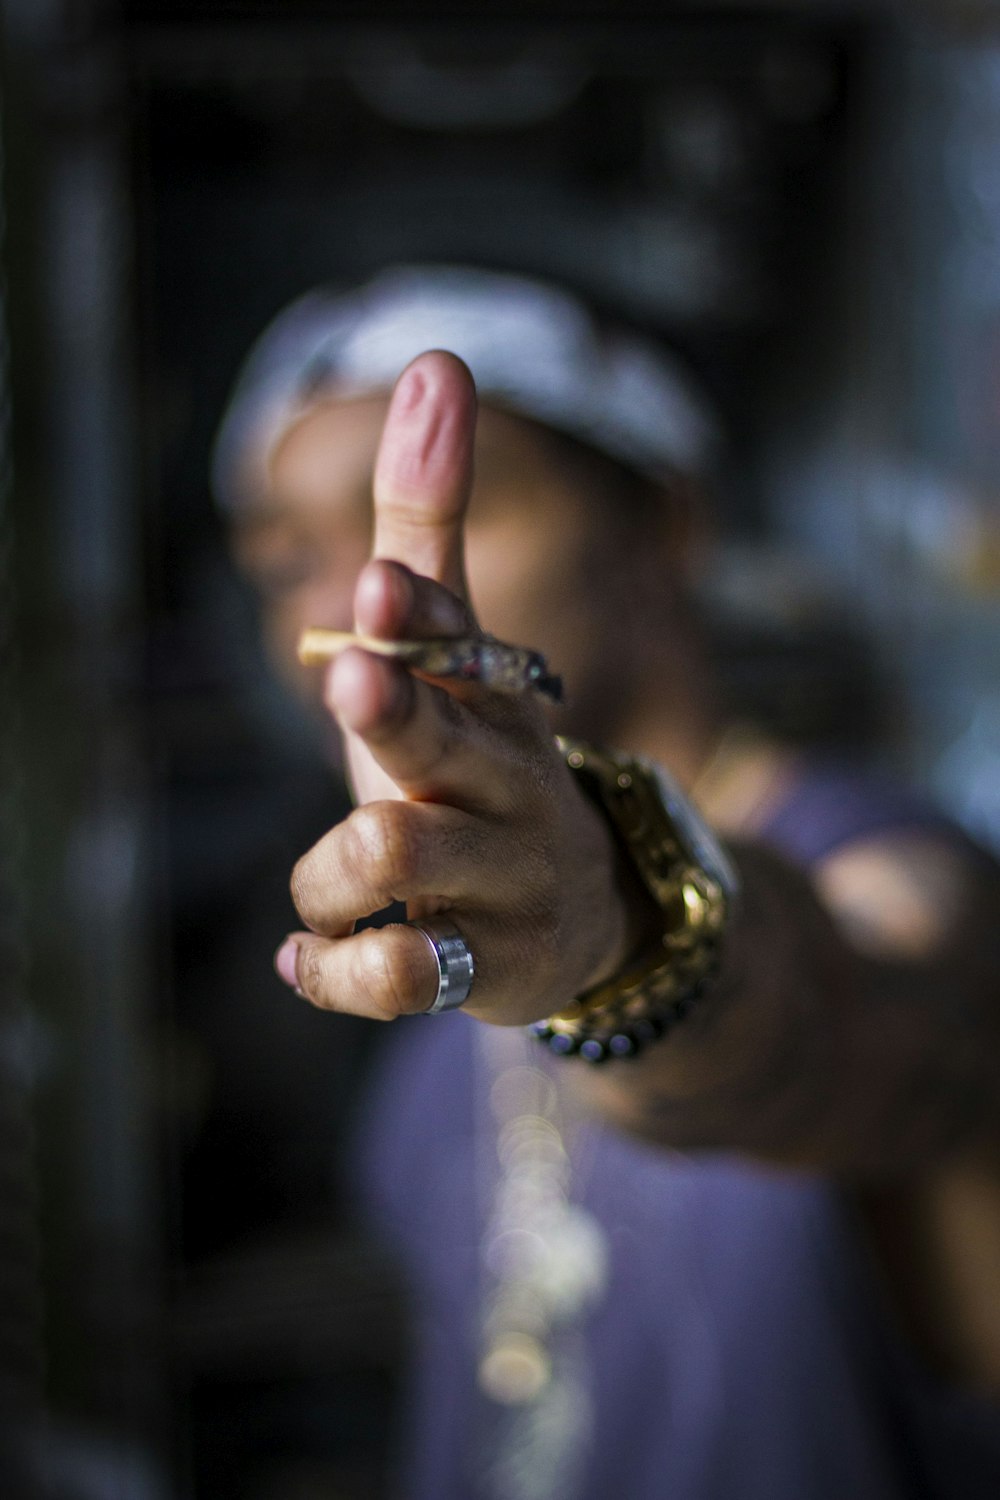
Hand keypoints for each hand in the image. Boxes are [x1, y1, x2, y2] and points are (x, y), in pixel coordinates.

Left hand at [274, 351, 632, 1024]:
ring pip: (391, 860)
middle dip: (393, 712)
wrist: (585, 916)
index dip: (416, 619)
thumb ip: (430, 526)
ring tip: (331, 889)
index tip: (376, 589)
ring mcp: (502, 879)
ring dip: (327, 873)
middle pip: (440, 743)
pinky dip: (333, 969)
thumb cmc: (481, 770)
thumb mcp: (451, 654)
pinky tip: (315, 958)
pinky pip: (396, 978)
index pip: (458, 644)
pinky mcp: (486, 969)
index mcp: (492, 699)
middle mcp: (505, 781)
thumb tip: (439, 359)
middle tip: (355, 680)